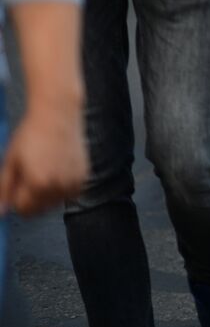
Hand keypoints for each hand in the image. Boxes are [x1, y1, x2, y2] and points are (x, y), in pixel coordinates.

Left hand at [0, 99, 87, 215]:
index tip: (16, 185)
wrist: (58, 114)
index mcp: (38, 184)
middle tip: (30, 176)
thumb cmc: (31, 134)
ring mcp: (74, 182)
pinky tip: (58, 169)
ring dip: (47, 194)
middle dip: (32, 199)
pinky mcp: (84, 176)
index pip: (24, 210)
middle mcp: (59, 187)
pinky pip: (69, 193)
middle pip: (40, 210)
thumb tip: (1, 212)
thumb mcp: (10, 161)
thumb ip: (4, 189)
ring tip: (45, 170)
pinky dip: (62, 187)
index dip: (16, 199)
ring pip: (55, 202)